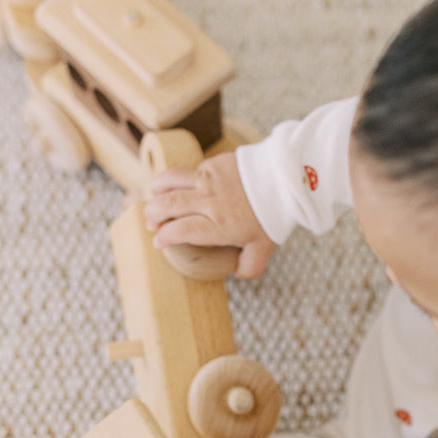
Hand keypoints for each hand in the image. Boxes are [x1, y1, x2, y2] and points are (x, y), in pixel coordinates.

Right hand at [144, 151, 276, 279]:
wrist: (287, 180)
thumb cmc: (274, 216)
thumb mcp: (263, 249)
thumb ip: (248, 266)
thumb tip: (234, 272)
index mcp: (219, 226)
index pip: (180, 230)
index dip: (164, 236)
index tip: (158, 242)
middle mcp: (209, 202)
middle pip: (168, 205)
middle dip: (152, 215)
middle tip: (150, 222)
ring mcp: (209, 180)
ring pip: (170, 181)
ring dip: (157, 191)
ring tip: (154, 198)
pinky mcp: (213, 164)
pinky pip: (188, 171)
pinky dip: (176, 179)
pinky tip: (176, 185)